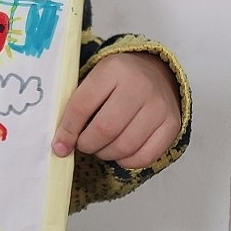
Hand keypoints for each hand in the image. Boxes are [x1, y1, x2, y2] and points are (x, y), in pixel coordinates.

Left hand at [51, 52, 181, 168]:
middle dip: (87, 144)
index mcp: (113, 69)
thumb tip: (60, 146)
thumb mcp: (93, 79)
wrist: (155, 71)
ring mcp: (159, 106)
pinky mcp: (172, 124)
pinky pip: (145, 156)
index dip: (67, 130)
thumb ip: (76, 106)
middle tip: (83, 144)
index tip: (59, 146)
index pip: (82, 106)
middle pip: (105, 129)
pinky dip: (126, 161)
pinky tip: (118, 153)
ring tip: (100, 146)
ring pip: (125, 146)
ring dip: (105, 154)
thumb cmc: (116, 79)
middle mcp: (139, 86)